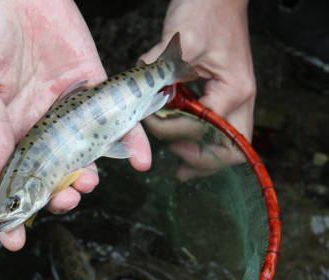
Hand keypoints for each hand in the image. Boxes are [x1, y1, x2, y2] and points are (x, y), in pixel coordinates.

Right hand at [0, 0, 150, 249]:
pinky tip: (138, 160)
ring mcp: (63, 108)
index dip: (7, 211)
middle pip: (46, 173)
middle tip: (64, 199)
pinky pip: (114, 117)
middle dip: (55, 194)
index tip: (14, 239)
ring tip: (88, 181)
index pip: (1, 177)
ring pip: (79, 154)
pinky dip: (130, 139)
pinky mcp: (92, 85)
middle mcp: (32, 124)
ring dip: (87, 175)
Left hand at [140, 0, 254, 179]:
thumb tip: (140, 95)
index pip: (204, 128)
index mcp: (233, 89)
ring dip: (202, 156)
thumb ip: (161, 71)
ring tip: (178, 164)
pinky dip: (200, 142)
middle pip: (232, 150)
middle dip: (201, 160)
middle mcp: (240, 99)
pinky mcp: (224, 96)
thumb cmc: (205, 9)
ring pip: (227, 144)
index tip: (150, 119)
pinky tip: (180, 146)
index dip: (173, 130)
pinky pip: (217, 129)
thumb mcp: (183, 40)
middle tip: (175, 160)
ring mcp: (235, 99)